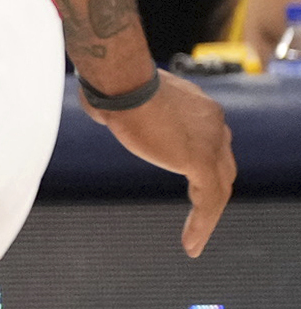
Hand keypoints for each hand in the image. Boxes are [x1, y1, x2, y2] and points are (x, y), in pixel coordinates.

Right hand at [86, 71, 234, 255]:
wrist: (120, 81)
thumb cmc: (111, 83)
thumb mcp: (120, 97)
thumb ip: (121, 108)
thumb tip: (100, 110)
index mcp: (196, 105)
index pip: (208, 140)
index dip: (201, 161)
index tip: (186, 174)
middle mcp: (212, 121)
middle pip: (222, 164)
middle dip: (210, 189)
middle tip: (200, 214)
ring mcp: (212, 141)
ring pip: (220, 186)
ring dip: (208, 214)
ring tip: (193, 239)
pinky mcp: (202, 161)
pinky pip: (209, 201)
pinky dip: (202, 224)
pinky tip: (190, 242)